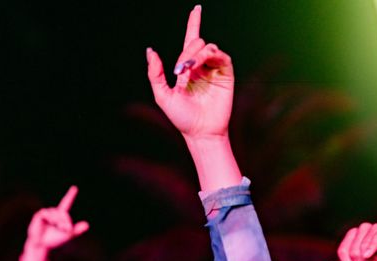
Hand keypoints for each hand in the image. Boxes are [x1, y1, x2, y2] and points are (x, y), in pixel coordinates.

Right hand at [24, 186, 88, 252]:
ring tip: (60, 228)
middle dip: (66, 220)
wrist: (42, 246)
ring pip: (55, 213)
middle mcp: (53, 213)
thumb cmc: (54, 241)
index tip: (75, 188)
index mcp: (60, 216)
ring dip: (59, 220)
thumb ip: (76, 230)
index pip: (66, 203)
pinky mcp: (39, 215)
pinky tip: (51, 223)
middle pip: (63, 212)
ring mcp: (46, 214)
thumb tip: (87, 225)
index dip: (70, 195)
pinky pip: (46, 213)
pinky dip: (50, 218)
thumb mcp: (67, 235)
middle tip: (68, 229)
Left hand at [146, 5, 233, 139]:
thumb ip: (155, 74)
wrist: (200, 132)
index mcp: (187, 70)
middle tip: (180, 70)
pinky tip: (202, 64)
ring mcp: (214, 70)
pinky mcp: (226, 74)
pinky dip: (210, 55)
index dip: (193, 24)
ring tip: (188, 70)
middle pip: (196, 43)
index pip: (190, 42)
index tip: (196, 8)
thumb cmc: (181, 118)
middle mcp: (202, 67)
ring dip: (196, 54)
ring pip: (207, 47)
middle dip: (187, 53)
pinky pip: (220, 55)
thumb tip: (150, 51)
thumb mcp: (162, 95)